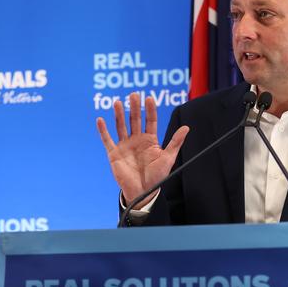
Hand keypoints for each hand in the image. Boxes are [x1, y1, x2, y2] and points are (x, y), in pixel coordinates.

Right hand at [96, 92, 188, 208]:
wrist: (144, 192)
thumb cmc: (157, 176)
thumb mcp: (168, 158)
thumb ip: (176, 142)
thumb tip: (187, 128)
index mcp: (150, 140)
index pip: (150, 121)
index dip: (150, 110)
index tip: (149, 98)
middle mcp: (137, 140)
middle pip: (135, 120)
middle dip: (134, 108)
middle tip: (134, 94)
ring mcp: (125, 146)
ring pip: (121, 126)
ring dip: (119, 115)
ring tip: (118, 102)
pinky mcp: (114, 153)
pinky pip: (107, 140)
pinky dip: (103, 130)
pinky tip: (100, 119)